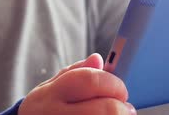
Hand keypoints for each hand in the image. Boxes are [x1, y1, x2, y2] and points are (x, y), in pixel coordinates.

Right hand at [19, 53, 135, 114]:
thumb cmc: (43, 110)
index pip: (90, 81)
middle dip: (122, 108)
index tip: (120, 89)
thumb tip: (98, 60)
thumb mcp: (50, 87)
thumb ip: (75, 73)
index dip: (113, 83)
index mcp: (51, 93)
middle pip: (106, 110)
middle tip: (125, 109)